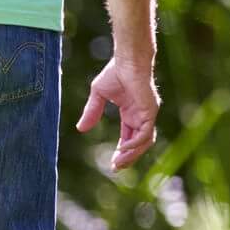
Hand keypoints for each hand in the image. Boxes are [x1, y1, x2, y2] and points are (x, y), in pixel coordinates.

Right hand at [77, 56, 159, 171]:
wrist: (127, 60)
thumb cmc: (115, 73)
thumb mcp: (98, 95)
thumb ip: (92, 112)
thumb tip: (80, 129)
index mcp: (132, 113)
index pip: (129, 137)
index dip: (122, 151)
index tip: (112, 163)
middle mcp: (141, 116)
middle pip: (138, 144)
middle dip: (128, 157)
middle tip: (115, 168)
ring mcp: (147, 114)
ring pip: (144, 142)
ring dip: (132, 154)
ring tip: (119, 163)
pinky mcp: (150, 111)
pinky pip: (144, 133)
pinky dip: (135, 143)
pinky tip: (123, 149)